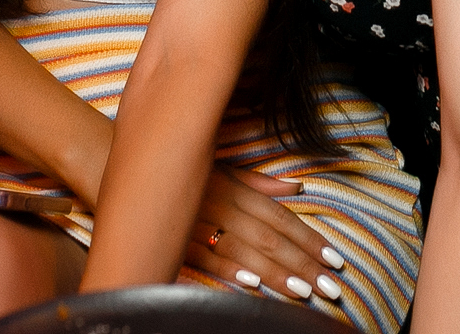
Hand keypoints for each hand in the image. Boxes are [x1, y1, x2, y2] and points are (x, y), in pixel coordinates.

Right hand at [185, 166, 344, 302]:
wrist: (126, 171)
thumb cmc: (181, 173)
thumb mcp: (222, 169)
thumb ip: (259, 183)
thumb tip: (296, 187)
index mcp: (234, 187)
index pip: (280, 217)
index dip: (309, 238)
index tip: (333, 258)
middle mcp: (221, 205)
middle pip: (269, 238)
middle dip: (302, 263)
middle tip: (330, 285)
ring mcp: (199, 224)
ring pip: (244, 251)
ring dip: (276, 272)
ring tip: (304, 291)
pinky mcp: (178, 242)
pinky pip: (207, 259)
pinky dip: (230, 272)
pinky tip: (254, 285)